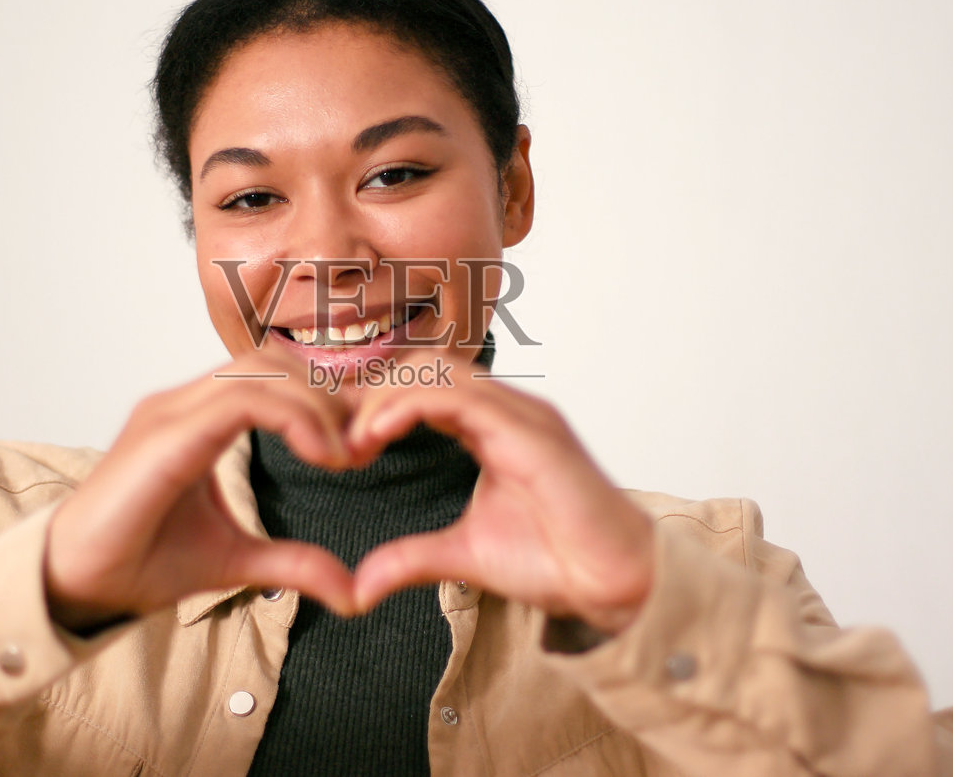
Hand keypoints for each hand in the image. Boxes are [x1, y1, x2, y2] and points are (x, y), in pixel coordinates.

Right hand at [44, 349, 358, 632]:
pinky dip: (292, 417)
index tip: (358, 451)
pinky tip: (320, 455)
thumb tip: (352, 591)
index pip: (270, 374)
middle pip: (272, 360)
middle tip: (361, 449)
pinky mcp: (164, 434)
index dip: (323, 401)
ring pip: (261, 370)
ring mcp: (170, 411)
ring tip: (343, 456)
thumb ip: (294, 562)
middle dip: (328, 396)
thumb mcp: (238, 560)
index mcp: (196, 418)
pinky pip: (240, 398)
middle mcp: (182, 402)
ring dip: (316, 406)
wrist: (75, 584)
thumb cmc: (139, 561)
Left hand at [346, 357, 655, 635]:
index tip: (341, 447)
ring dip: (384, 400)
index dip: (375, 407)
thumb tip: (360, 585)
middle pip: (423, 367)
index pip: (423, 388)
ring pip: (437, 372)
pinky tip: (379, 434)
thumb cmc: (556, 561)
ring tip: (354, 441)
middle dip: (372, 396)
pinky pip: (460, 396)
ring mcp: (522, 414)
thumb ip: (411, 558)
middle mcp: (508, 409)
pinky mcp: (531, 431)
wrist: (613, 582)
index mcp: (493, 426)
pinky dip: (411, 406)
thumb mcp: (462, 556)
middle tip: (339, 443)